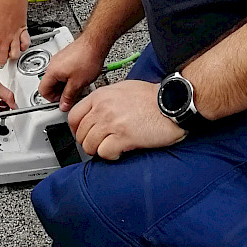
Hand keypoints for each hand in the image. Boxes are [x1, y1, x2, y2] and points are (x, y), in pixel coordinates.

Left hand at [0, 0, 30, 64]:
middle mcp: (4, 38)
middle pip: (3, 58)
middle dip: (0, 61)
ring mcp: (14, 36)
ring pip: (15, 55)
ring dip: (11, 56)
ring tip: (8, 53)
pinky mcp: (23, 32)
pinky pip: (25, 45)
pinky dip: (23, 48)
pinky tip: (19, 46)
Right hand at [38, 32, 105, 109]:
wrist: (95, 43)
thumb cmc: (87, 58)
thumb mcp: (78, 84)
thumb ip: (68, 97)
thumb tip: (63, 105)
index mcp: (52, 71)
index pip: (42, 91)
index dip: (52, 100)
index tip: (62, 102)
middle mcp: (53, 64)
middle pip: (50, 84)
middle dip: (60, 92)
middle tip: (71, 96)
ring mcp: (59, 59)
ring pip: (58, 77)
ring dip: (66, 85)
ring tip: (78, 86)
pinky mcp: (67, 56)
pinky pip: (64, 70)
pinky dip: (70, 77)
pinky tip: (80, 78)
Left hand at [68, 79, 184, 160]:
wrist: (172, 101)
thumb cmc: (152, 97)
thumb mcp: (122, 89)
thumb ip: (106, 100)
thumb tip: (95, 113)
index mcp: (101, 96)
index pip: (73, 116)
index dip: (76, 130)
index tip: (83, 135)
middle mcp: (103, 108)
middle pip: (80, 134)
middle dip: (89, 143)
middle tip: (100, 145)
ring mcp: (112, 122)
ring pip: (90, 145)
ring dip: (99, 151)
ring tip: (111, 149)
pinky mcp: (124, 136)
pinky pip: (104, 153)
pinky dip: (110, 157)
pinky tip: (120, 152)